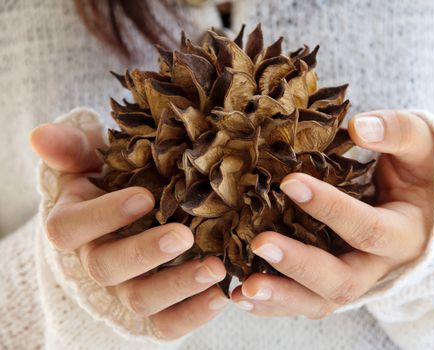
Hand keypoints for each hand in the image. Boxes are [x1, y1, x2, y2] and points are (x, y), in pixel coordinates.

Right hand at [30, 122, 228, 338]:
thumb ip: (72, 148)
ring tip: (214, 268)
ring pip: (140, 299)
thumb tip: (40, 135)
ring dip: (178, 286)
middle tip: (184, 236)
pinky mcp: (154, 310)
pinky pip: (167, 324)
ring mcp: (124, 289)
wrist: (134, 216)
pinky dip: (193, 314)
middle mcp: (96, 261)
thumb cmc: (112, 181)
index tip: (143, 197)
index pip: (71, 228)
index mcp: (74, 226)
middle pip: (108, 267)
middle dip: (145, 252)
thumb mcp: (91, 160)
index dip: (103, 215)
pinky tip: (221, 295)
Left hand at [231, 110, 433, 318]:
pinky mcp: (335, 282)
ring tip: (243, 290)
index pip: (368, 229)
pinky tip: (242, 296)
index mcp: (406, 233)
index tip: (290, 182)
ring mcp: (358, 279)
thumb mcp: (421, 145)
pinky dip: (275, 303)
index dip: (331, 209)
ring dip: (281, 298)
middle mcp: (381, 266)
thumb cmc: (421, 170)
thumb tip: (360, 125)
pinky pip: (307, 301)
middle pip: (343, 282)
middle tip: (260, 245)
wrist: (426, 207)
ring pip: (321, 302)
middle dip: (300, 265)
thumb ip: (397, 132)